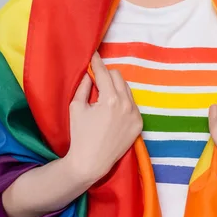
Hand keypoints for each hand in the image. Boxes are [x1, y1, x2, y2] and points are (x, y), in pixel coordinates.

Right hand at [65, 51, 142, 185]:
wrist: (91, 163)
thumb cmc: (80, 135)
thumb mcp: (76, 107)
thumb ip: (83, 86)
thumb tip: (89, 71)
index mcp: (110, 99)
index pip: (104, 73)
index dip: (97, 62)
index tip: (93, 54)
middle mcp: (126, 104)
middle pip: (117, 76)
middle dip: (106, 74)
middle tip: (96, 79)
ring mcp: (135, 114)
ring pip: (126, 88)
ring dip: (115, 87)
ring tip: (103, 95)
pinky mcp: (139, 123)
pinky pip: (132, 103)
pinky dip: (123, 101)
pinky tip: (112, 109)